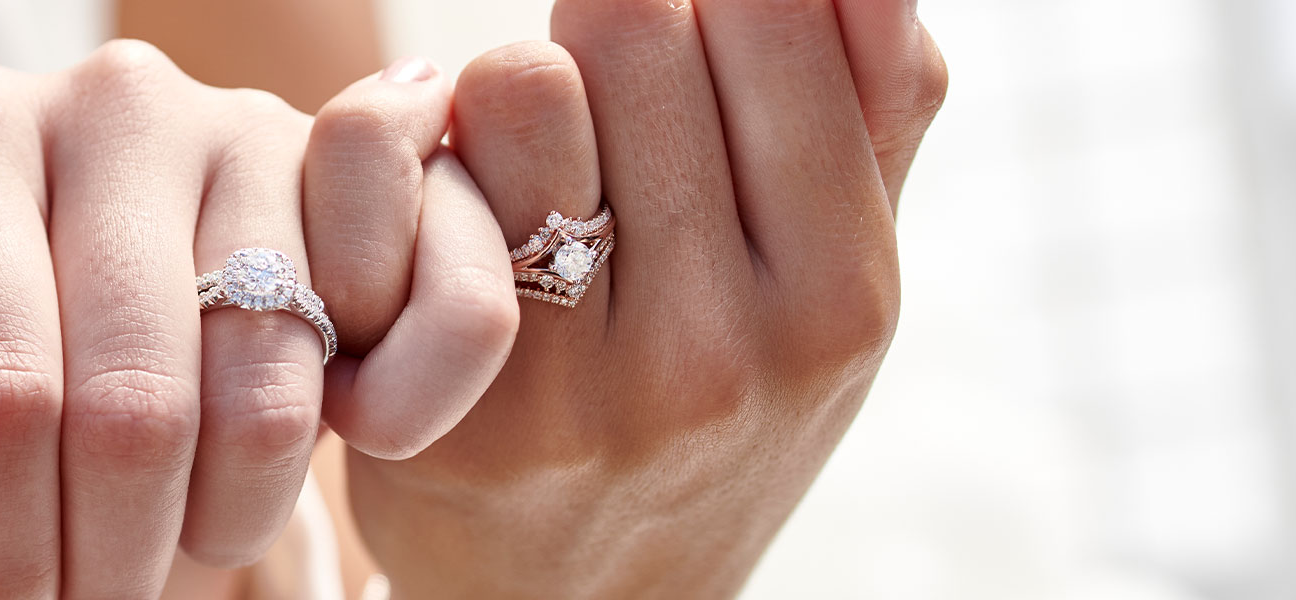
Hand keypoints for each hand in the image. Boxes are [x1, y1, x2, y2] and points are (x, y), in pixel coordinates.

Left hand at [0, 42, 517, 597]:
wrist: (102, 299)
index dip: (6, 542)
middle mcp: (108, 98)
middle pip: (132, 401)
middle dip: (109, 556)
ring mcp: (245, 119)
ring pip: (266, 388)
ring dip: (222, 520)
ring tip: (169, 548)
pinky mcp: (352, 163)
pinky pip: (406, 326)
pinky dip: (359, 435)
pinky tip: (273, 461)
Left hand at [335, 0, 946, 595]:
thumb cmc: (719, 410)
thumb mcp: (832, 288)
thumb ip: (874, 111)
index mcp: (845, 296)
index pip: (773, 10)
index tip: (690, 35)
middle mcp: (731, 349)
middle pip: (631, 22)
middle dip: (608, 32)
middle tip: (605, 104)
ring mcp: (593, 390)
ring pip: (519, 82)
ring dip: (514, 94)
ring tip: (536, 162)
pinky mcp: (468, 415)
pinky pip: (421, 176)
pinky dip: (430, 163)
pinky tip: (458, 221)